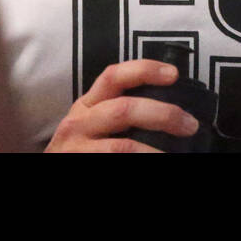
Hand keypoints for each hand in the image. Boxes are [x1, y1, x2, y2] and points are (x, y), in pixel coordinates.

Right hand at [45, 59, 201, 151]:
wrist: (50, 171)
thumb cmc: (80, 147)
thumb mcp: (92, 124)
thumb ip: (119, 112)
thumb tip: (170, 110)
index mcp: (87, 104)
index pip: (114, 75)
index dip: (144, 70)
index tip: (173, 74)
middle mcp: (79, 122)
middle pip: (124, 109)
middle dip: (162, 114)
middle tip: (189, 125)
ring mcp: (78, 149)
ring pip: (123, 146)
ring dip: (154, 153)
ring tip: (173, 158)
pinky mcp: (79, 165)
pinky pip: (114, 162)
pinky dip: (141, 163)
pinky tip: (155, 163)